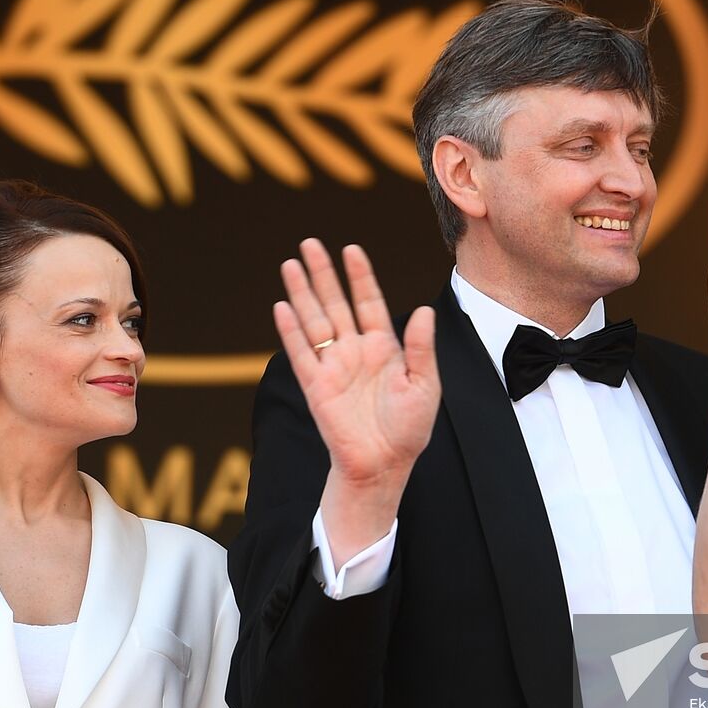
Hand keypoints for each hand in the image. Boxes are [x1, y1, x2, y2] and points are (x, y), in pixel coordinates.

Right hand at [274, 239, 439, 487]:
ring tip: (290, 264)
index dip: (360, 275)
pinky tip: (283, 306)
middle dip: (323, 274)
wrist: (384, 464)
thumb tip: (422, 310)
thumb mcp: (425, 384)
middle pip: (335, 303)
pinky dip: (291, 330)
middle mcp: (355, 351)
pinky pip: (301, 353)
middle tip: (309, 243)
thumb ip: (420, 347)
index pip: (368, 302)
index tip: (350, 249)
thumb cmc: (409, 428)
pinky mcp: (315, 386)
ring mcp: (333, 366)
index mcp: (384, 347)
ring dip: (302, 293)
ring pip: (314, 321)